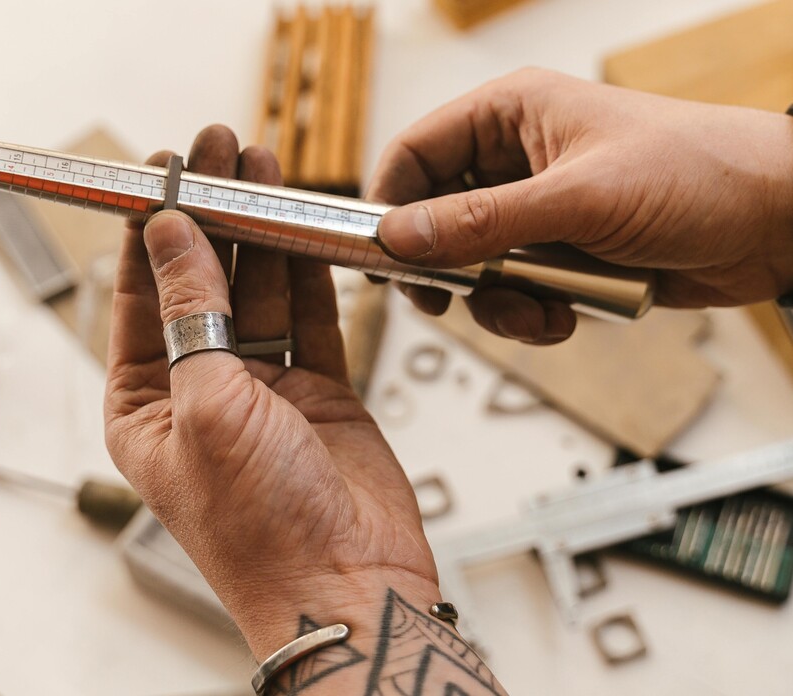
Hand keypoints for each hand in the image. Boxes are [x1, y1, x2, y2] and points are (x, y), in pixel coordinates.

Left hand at [103, 126, 440, 662]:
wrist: (347, 586)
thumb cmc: (262, 531)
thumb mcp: (205, 407)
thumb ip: (192, 314)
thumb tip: (174, 237)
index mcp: (147, 408)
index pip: (140, 301)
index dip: (149, 234)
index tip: (160, 175)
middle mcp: (202, 394)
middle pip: (203, 285)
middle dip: (211, 218)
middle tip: (220, 152)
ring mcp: (265, 391)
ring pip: (259, 293)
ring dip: (261, 235)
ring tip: (263, 169)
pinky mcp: (321, 392)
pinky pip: (311, 318)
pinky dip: (307, 273)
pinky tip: (301, 229)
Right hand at [368, 68, 792, 343]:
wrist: (778, 222)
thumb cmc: (697, 173)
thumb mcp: (580, 198)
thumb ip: (483, 221)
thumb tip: (402, 235)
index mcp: (511, 116)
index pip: (414, 154)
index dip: (388, 204)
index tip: (380, 257)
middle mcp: (515, 161)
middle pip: (435, 219)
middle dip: (448, 268)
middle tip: (451, 299)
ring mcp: (538, 211)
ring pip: (472, 267)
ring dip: (496, 301)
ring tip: (539, 309)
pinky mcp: (561, 254)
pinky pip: (514, 292)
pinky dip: (530, 314)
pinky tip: (566, 316)